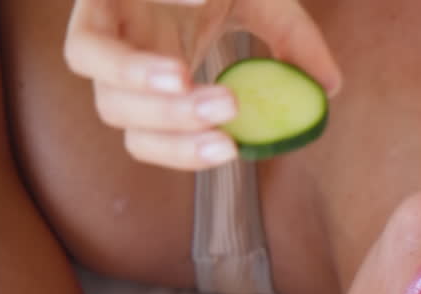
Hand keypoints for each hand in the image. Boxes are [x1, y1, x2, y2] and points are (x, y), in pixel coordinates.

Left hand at [64, 0, 339, 170]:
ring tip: (194, 86)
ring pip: (105, 92)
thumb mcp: (265, 7)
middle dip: (177, 128)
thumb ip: (295, 47)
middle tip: (228, 118)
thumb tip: (331, 89)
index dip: (185, 152)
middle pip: (126, 122)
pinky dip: (134, 60)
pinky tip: (183, 46)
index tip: (232, 149)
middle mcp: (125, 64)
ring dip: (152, 97)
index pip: (157, 138)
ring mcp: (102, 37)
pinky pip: (91, 44)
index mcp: (162, 76)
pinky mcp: (90, 6)